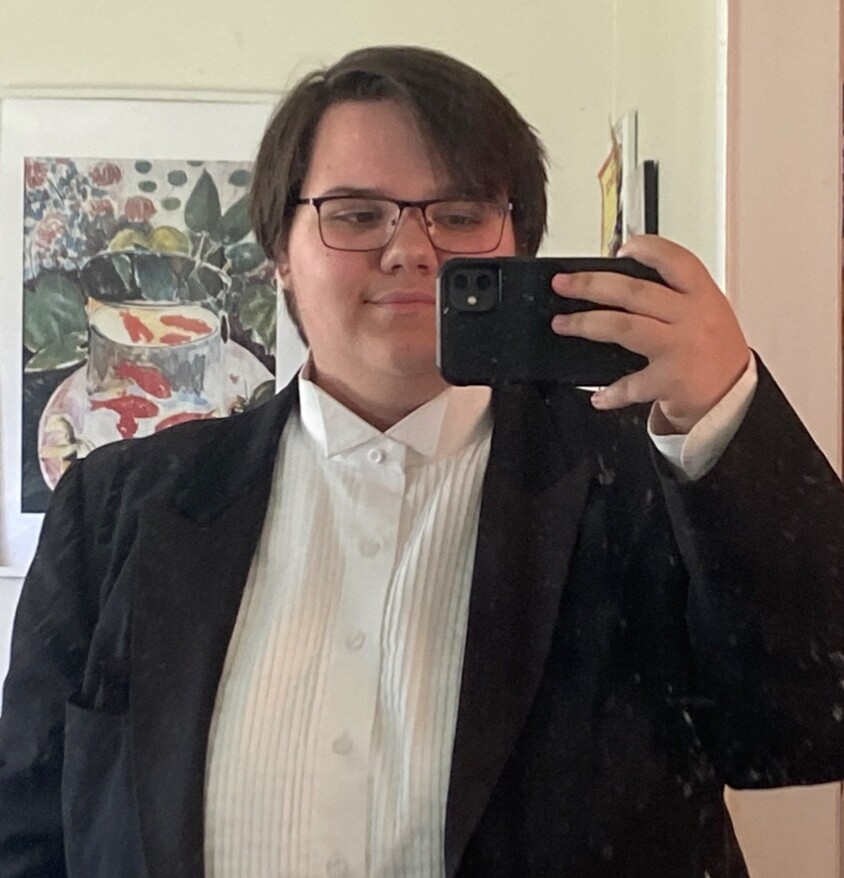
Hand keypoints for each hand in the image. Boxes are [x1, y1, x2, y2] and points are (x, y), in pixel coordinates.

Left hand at [550, 235, 749, 433]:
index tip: (619, 249)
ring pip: (624, 327)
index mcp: (701, 294)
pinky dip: (611, 392)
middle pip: (634, 292)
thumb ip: (671, 293)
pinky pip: (632, 384)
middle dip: (591, 284)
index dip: (645, 249)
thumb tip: (615, 280)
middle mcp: (691, 317)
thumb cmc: (713, 348)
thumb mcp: (704, 310)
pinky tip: (598, 395)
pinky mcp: (671, 381)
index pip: (674, 259)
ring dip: (586, 324)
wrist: (735, 394)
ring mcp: (680, 348)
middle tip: (562, 284)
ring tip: (562, 323)